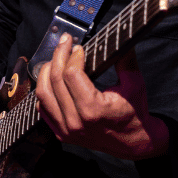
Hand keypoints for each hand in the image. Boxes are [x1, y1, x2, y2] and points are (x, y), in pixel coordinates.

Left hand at [36, 33, 168, 160]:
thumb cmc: (135, 113)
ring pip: (43, 94)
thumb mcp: (135, 84)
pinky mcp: (61, 134)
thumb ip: (125, 59)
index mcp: (93, 110)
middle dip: (58, 56)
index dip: (73, 55)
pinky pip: (43, 108)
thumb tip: (119, 35)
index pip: (71, 74)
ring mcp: (66, 130)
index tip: (79, 47)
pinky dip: (45, 91)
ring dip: (47, 72)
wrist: (133, 143)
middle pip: (55, 81)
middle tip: (65, 43)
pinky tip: (53, 79)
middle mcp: (76, 122)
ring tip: (56, 58)